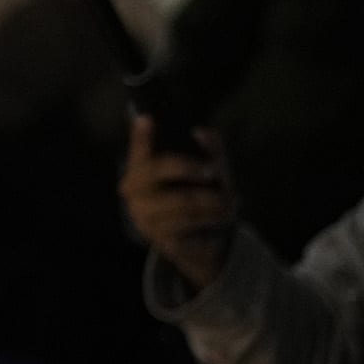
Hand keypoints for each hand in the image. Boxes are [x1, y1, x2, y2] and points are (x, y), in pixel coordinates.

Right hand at [118, 116, 235, 291]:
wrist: (198, 245)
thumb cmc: (199, 201)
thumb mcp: (209, 173)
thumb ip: (210, 150)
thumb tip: (201, 131)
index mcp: (141, 171)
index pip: (139, 150)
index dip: (141, 135)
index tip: (148, 118)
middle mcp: (134, 191)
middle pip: (157, 169)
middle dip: (188, 166)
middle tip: (212, 171)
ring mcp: (143, 215)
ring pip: (183, 199)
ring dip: (213, 200)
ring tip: (230, 201)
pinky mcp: (159, 236)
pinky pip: (190, 221)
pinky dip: (212, 217)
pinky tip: (223, 215)